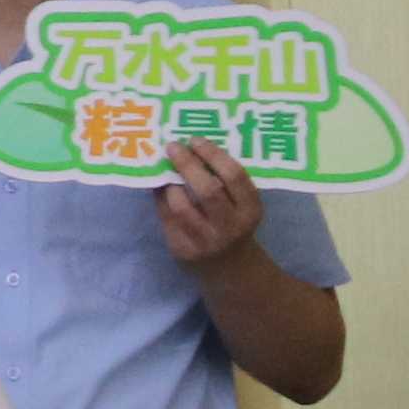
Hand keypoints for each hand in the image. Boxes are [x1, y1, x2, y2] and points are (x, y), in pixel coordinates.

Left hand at [154, 138, 265, 269]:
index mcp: (250, 210)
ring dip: (169, 183)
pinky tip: (159, 186)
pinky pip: (166, 217)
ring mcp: (206, 240)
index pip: (234, 177)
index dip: (213, 155)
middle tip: (172, 147)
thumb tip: (191, 146)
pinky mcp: (183, 249)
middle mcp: (230, 226)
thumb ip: (225, 182)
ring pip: (181, 206)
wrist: (230, 268)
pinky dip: (160, 198)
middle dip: (187, 165)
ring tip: (164, 169)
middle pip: (207, 190)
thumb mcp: (241, 205)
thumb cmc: (234, 224)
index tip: (196, 140)